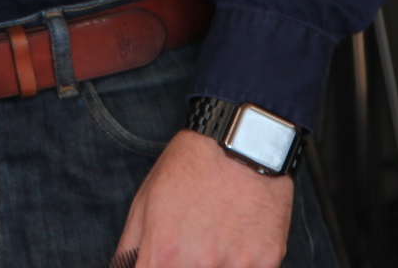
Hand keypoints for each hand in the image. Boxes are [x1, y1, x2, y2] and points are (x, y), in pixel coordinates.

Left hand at [111, 128, 293, 267]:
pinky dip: (244, 261)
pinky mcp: (267, 261)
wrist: (242, 142)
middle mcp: (199, 265)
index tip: (164, 261)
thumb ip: (129, 248)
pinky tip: (239, 239)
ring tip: (218, 238)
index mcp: (164, 254)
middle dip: (186, 266)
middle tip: (194, 245)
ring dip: (217, 264)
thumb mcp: (145, 201)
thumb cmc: (192, 167)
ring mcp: (237, 266)